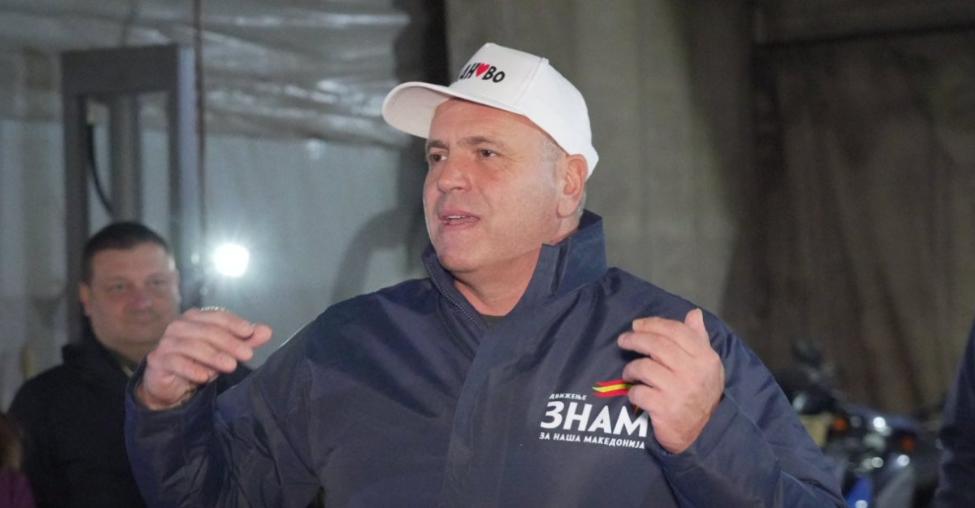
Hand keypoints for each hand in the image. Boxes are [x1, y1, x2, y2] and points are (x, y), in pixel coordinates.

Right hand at [137, 308, 272, 409]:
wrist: (171, 385)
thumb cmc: (200, 362)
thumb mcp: (226, 352)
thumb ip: (245, 341)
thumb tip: (267, 331)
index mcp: (195, 318)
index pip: (217, 316)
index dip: (234, 323)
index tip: (251, 332)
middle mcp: (179, 326)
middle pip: (207, 330)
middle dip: (229, 342)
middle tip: (248, 355)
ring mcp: (166, 342)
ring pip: (192, 345)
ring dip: (214, 356)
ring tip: (231, 366)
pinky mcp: (158, 360)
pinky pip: (175, 362)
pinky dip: (191, 368)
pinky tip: (205, 377)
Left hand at [617, 308, 724, 452]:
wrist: (702, 434)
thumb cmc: (701, 394)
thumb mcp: (707, 366)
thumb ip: (699, 339)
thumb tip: (694, 314)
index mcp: (706, 358)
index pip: (676, 331)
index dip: (653, 324)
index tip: (637, 325)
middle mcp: (694, 372)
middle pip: (657, 346)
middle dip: (635, 339)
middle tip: (623, 340)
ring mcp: (679, 391)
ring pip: (644, 367)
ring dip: (631, 368)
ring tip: (629, 372)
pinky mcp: (665, 409)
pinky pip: (638, 392)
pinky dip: (632, 391)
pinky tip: (635, 392)